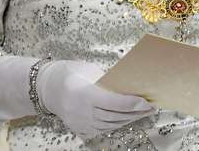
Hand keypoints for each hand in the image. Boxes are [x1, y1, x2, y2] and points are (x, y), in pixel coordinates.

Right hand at [37, 60, 153, 136]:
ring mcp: (80, 123)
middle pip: (114, 116)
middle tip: (152, 107)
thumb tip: (130, 84)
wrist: (46, 87)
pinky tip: (128, 118)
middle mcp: (81, 112)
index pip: (113, 103)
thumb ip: (107, 79)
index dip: (131, 103)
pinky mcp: (81, 129)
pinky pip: (103, 129)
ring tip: (143, 112)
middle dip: (135, 112)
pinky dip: (118, 124)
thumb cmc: (69, 72)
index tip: (146, 102)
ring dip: (129, 119)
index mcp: (83, 94)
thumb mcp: (88, 70)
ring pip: (111, 125)